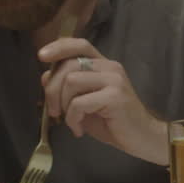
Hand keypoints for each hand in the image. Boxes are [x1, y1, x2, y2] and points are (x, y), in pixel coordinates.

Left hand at [38, 37, 166, 163]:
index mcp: (104, 65)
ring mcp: (114, 80)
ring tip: (71, 121)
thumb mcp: (85, 103)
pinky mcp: (115, 96)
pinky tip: (78, 129)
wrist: (142, 138)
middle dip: (52, 90)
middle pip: (68, 65)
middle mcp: (110, 67)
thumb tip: (45, 76)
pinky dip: (72, 119)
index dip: (60, 47)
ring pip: (71, 81)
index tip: (41, 56)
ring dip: (63, 105)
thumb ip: (67, 88)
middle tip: (54, 111)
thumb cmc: (113, 122)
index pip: (81, 45)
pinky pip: (79, 103)